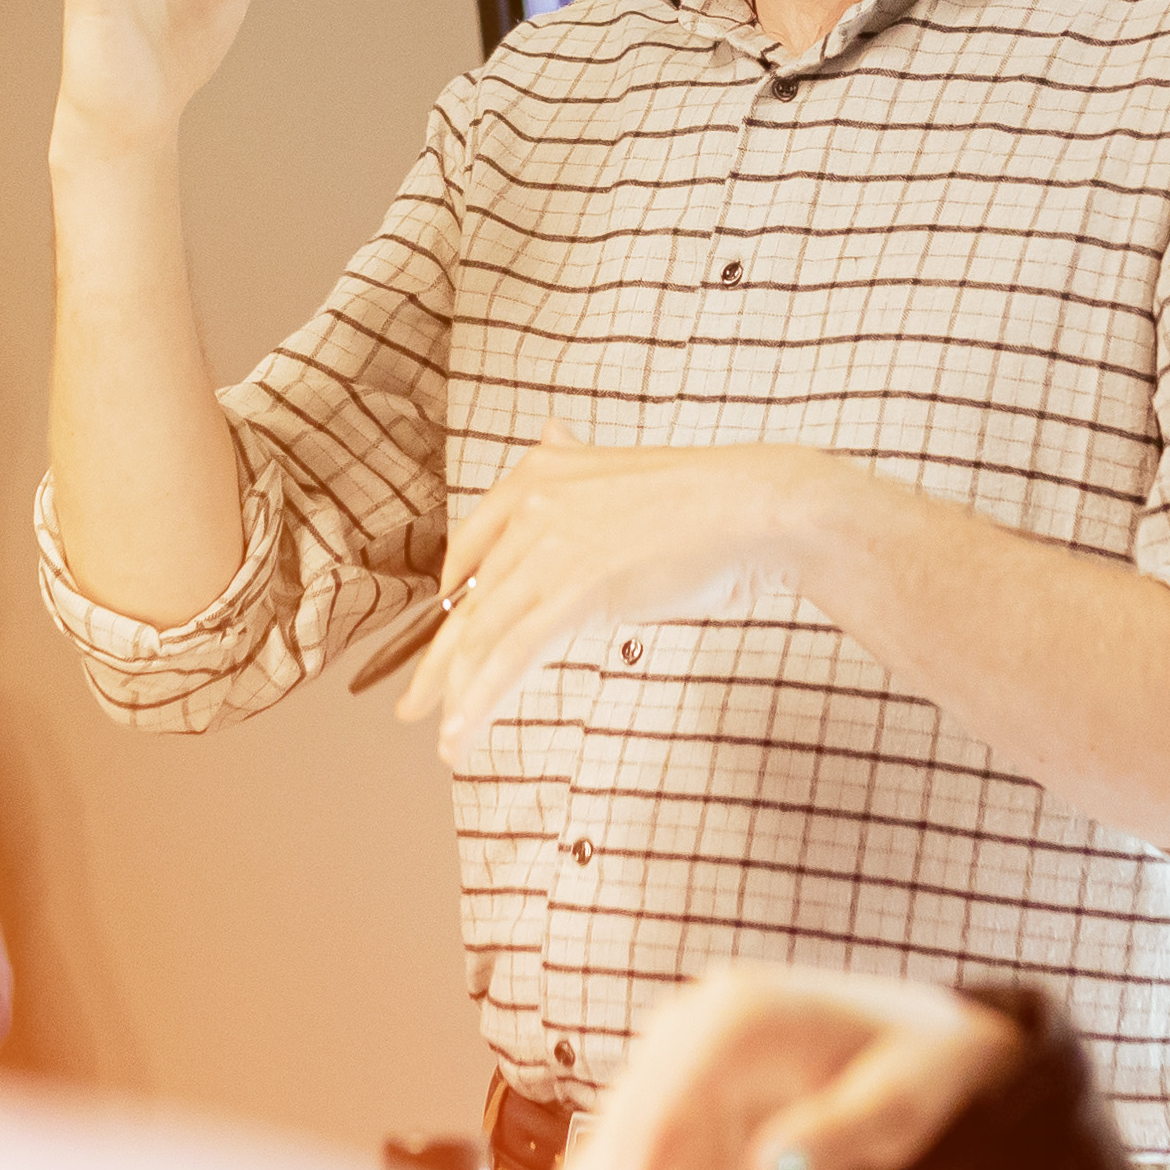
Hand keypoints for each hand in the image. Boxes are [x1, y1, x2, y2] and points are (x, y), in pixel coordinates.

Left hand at [396, 423, 860, 762]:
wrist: (756, 505)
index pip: (471, 546)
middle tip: (413, 705)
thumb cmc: (703, 497)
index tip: (445, 637)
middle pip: (470, 600)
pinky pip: (513, 654)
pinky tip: (464, 733)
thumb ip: (575, 461)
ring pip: (484, 634)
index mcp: (540, 469)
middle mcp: (533, 503)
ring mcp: (551, 545)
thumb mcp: (622, 469)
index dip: (451, 601)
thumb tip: (551, 429)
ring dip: (458, 696)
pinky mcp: (576, 588)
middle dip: (439, 662)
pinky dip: (483, 700)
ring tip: (445, 740)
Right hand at [536, 965, 1023, 1169]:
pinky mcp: (677, 1111)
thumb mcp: (899, 1101)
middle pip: (625, 1117)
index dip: (639, 1154)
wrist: (918, 1044)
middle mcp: (690, 1031)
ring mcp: (676, 1070)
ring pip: (613, 1143)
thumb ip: (837, 1135)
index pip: (669, 1089)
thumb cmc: (915, 1066)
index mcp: (738, 1013)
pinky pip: (629, 1162)